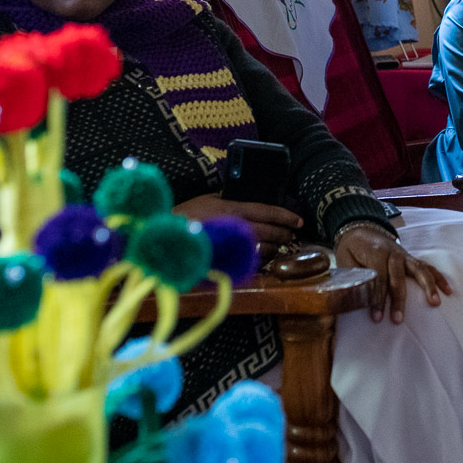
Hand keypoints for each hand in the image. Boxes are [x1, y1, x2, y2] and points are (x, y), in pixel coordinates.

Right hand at [173, 194, 302, 261]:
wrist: (164, 239)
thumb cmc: (185, 216)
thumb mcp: (208, 199)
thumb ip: (229, 199)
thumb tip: (250, 201)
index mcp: (232, 208)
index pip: (266, 211)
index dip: (285, 216)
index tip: (298, 221)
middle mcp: (235, 227)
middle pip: (269, 231)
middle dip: (284, 234)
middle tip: (292, 235)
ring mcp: (231, 247)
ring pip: (263, 249)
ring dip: (275, 249)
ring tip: (280, 247)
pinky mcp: (226, 262)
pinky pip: (250, 263)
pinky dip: (260, 260)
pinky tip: (263, 258)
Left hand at [334, 225, 452, 324]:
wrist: (362, 229)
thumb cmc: (352, 249)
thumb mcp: (345, 260)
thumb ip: (352, 277)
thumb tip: (353, 298)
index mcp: (375, 254)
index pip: (379, 278)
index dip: (377, 298)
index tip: (377, 318)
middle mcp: (393, 254)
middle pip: (399, 277)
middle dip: (399, 299)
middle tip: (398, 320)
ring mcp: (405, 256)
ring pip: (420, 270)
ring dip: (428, 286)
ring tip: (435, 303)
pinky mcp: (412, 259)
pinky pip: (428, 268)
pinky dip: (439, 278)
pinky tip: (448, 291)